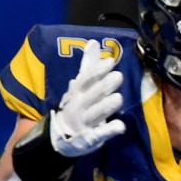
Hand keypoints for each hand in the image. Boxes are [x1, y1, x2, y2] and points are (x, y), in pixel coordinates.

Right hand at [50, 39, 125, 156]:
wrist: (60, 136)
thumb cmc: (77, 106)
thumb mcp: (81, 86)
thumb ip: (89, 66)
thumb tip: (93, 42)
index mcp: (78, 92)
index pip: (86, 79)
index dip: (97, 70)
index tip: (110, 61)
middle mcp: (79, 105)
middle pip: (92, 94)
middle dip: (104, 85)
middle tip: (119, 76)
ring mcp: (84, 122)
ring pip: (96, 113)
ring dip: (106, 106)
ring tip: (119, 98)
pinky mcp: (90, 138)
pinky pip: (99, 134)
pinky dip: (108, 130)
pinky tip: (120, 127)